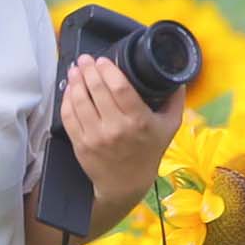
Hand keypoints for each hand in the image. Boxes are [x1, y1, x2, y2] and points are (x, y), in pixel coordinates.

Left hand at [60, 52, 184, 197]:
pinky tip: (69, 89)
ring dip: (75, 81)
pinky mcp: (80, 144)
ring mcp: (95, 137)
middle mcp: (115, 128)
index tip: (102, 60)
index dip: (108, 70)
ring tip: (75, 70)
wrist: (126, 184)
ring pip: (79, 101)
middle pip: (97, 90)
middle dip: (88, 70)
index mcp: (138, 121)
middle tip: (85, 60)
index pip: (120, 88)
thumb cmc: (148, 152)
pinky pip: (68, 116)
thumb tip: (178, 78)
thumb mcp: (169, 127)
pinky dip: (66, 99)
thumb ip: (174, 100)